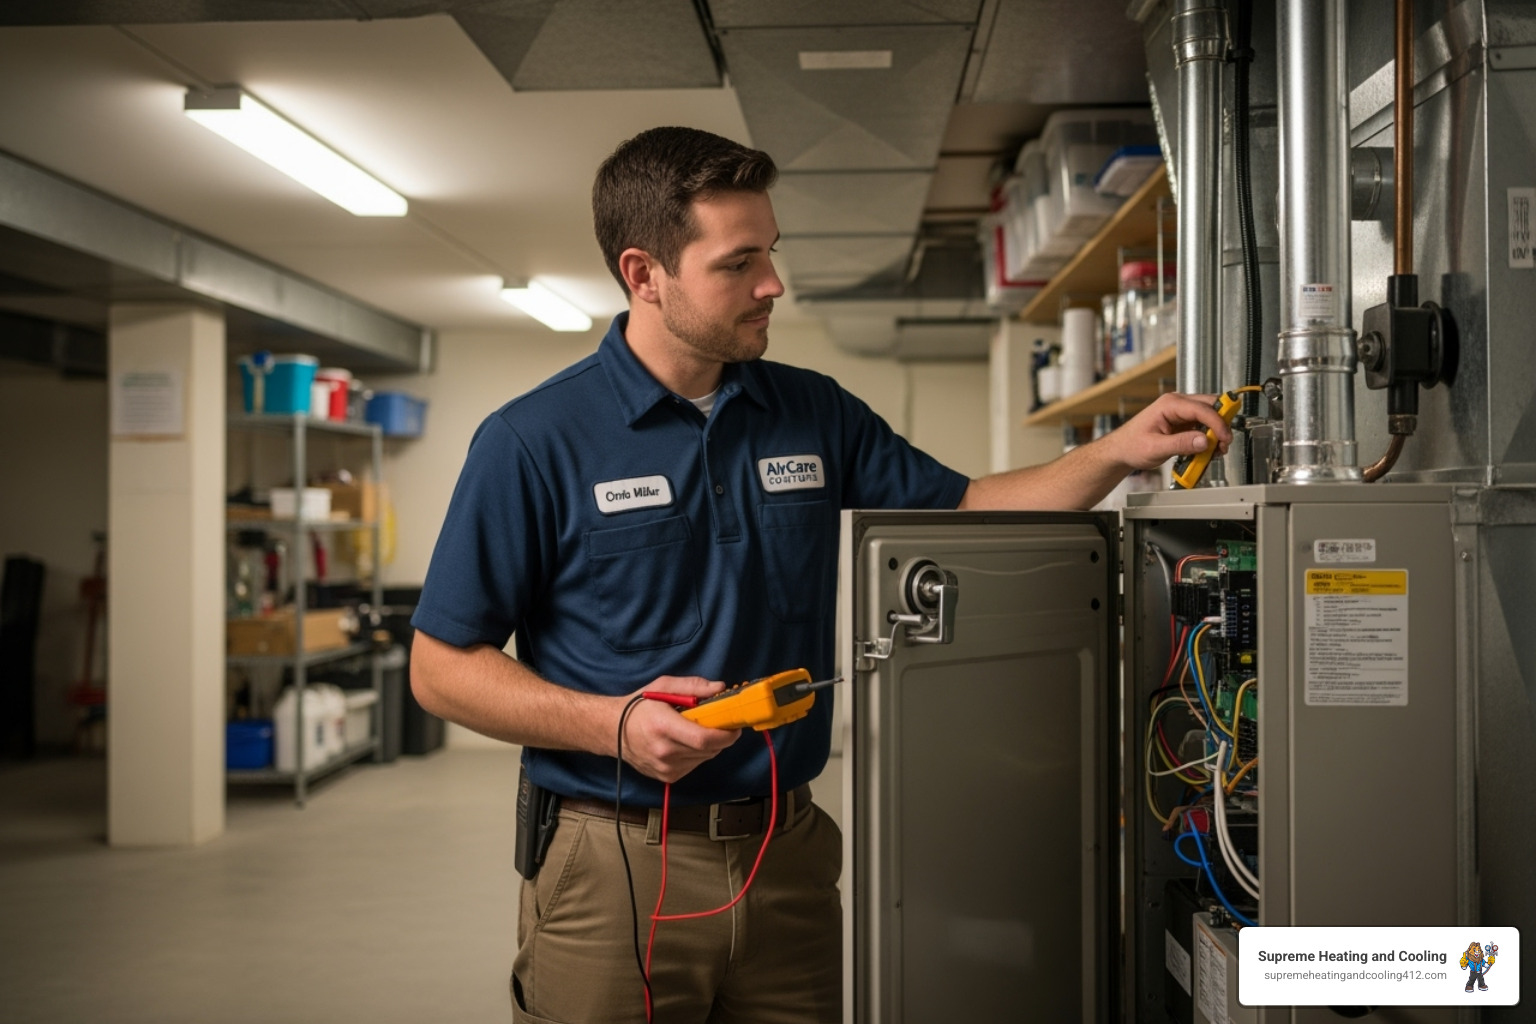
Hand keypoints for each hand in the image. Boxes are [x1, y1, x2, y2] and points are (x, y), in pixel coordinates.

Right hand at [619, 676, 739, 783]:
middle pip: (709, 750)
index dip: (726, 734)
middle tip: (720, 723)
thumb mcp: (663, 686)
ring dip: (709, 745)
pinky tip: (685, 742)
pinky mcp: (667, 777)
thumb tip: (720, 688)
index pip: (704, 739)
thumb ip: (693, 686)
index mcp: (664, 727)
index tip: (734, 725)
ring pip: (705, 758)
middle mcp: (664, 752)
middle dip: (721, 737)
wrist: (612, 731)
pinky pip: (695, 765)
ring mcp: (665, 768)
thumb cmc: (638, 707)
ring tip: (696, 730)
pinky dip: (697, 754)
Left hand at [1108, 392, 1233, 470]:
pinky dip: (1208, 437)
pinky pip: (1203, 426)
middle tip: (1224, 444)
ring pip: (1209, 416)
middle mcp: (1177, 404)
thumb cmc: (1131, 446)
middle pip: (1211, 406)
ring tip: (1215, 451)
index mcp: (1169, 404)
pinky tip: (1206, 450)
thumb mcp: (1155, 448)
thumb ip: (1180, 444)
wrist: (1121, 451)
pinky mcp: (1183, 423)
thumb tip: (1204, 441)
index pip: (1202, 408)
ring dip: (1216, 433)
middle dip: (1221, 426)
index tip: (1224, 439)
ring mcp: (1181, 412)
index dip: (1217, 423)